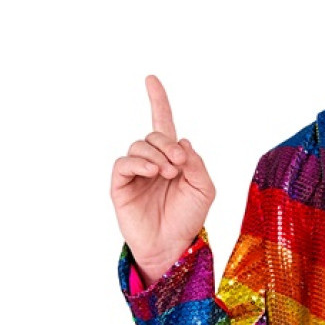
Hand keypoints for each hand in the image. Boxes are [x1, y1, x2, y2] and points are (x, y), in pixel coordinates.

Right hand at [110, 75, 215, 286]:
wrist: (172, 245)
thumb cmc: (189, 218)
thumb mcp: (204, 188)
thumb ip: (196, 162)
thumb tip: (181, 140)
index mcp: (172, 157)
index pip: (163, 123)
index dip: (158, 100)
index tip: (151, 79)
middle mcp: (152, 161)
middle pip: (154, 134)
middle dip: (168, 144)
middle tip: (179, 163)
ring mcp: (135, 172)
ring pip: (139, 145)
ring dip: (157, 154)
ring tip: (168, 173)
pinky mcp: (120, 185)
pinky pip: (124, 162)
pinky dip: (139, 162)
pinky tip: (153, 172)